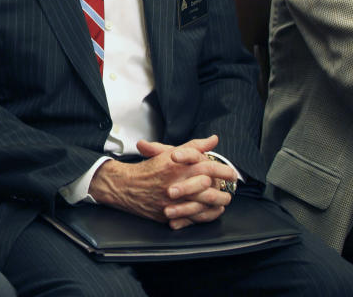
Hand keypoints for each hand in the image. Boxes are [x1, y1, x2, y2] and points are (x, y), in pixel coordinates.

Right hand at [89, 135, 234, 228]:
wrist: (126, 187)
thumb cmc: (149, 169)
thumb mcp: (170, 154)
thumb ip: (193, 146)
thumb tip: (213, 140)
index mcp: (177, 167)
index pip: (207, 167)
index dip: (223, 170)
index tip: (231, 172)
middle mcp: (175, 184)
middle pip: (208, 188)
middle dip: (224, 188)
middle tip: (231, 186)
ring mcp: (172, 202)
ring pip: (203, 205)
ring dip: (218, 202)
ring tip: (225, 199)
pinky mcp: (169, 215)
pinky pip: (193, 218)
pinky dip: (206, 215)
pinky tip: (213, 210)